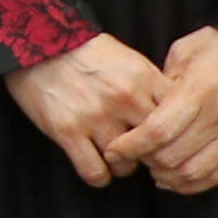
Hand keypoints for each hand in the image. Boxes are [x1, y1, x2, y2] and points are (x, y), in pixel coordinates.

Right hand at [3, 35, 163, 189]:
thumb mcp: (129, 60)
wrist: (40, 41)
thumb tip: (173, 116)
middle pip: (155, 148)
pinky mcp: (68, 131)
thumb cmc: (87, 52)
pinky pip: (95, 173)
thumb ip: (152, 87)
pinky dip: (98, 176)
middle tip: (140, 154)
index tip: (163, 140)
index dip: (173, 136)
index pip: (177, 121)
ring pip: (126, 166)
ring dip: (121, 166)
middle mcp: (124, 98)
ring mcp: (96, 116)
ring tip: (113, 157)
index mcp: (144, 78)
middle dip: (149, 155)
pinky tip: (95, 166)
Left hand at [112, 28, 217, 195]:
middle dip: (145, 162)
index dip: (130, 146)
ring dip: (167, 178)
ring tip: (154, 169)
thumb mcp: (188, 48)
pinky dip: (194, 184)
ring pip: (194, 173)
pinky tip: (177, 179)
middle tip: (133, 156)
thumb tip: (148, 107)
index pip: (157, 131)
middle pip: (172, 158)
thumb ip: (164, 80)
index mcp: (199, 91)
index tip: (114, 149)